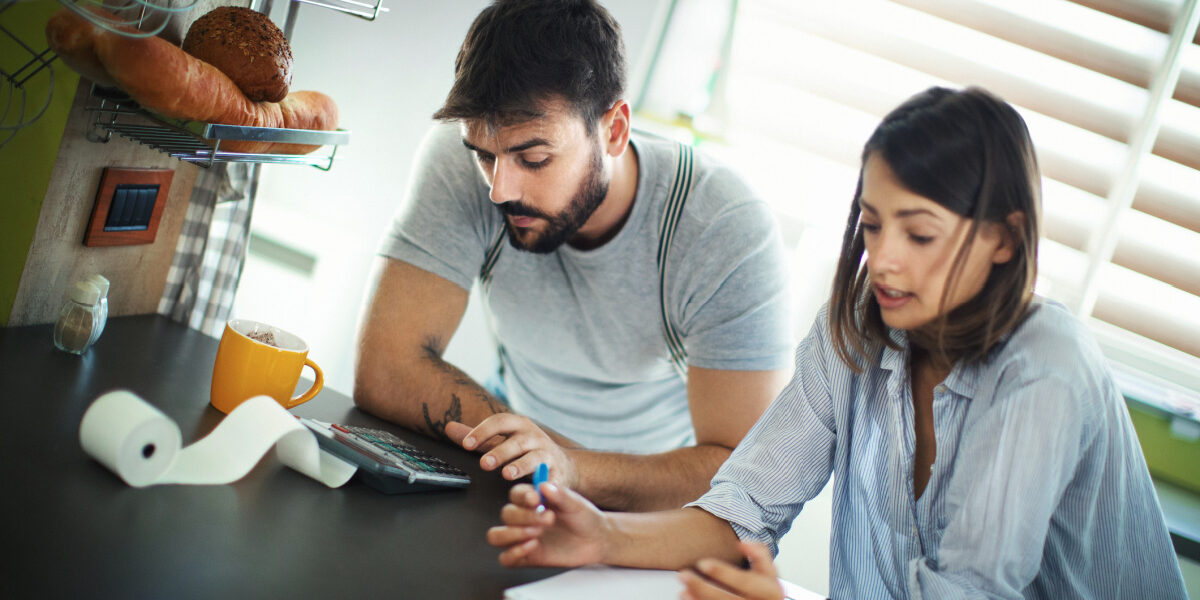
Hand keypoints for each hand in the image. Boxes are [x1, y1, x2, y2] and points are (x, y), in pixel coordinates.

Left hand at [445, 414, 577, 487]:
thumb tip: (448, 427)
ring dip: (520, 466)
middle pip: (516, 442)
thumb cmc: (526, 451)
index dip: (483, 431)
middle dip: (500, 452)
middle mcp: (534, 437)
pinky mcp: (558, 472)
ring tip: (507, 474)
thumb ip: (478, 436)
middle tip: (484, 463)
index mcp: (519, 425)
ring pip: (534, 458)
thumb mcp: (503, 440)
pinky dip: (543, 484)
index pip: (500, 422)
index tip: (466, 444)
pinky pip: (550, 478)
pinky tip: (534, 491)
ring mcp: (547, 454)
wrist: (563, 466)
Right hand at [486, 481, 606, 566]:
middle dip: (525, 516)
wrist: (596, 540)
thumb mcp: (576, 504)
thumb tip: (544, 485)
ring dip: (512, 534)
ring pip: (496, 536)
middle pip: (506, 514)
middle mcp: (524, 518)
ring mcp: (522, 538)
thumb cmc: (585, 518)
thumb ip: (561, 495)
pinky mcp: (525, 557)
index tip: (535, 499)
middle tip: (548, 518)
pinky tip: (532, 546)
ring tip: (536, 534)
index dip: (522, 496)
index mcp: (533, 500)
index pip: (516, 494)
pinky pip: (505, 558)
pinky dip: (514, 553)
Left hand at [678, 542, 782, 599]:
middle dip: (702, 587)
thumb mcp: (769, 570)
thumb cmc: (764, 587)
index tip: (702, 562)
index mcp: (770, 591)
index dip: (723, 573)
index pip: (745, 582)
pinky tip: (687, 595)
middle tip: (683, 574)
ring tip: (683, 585)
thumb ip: (759, 554)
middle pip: (727, 599)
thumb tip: (743, 544)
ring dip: (698, 596)